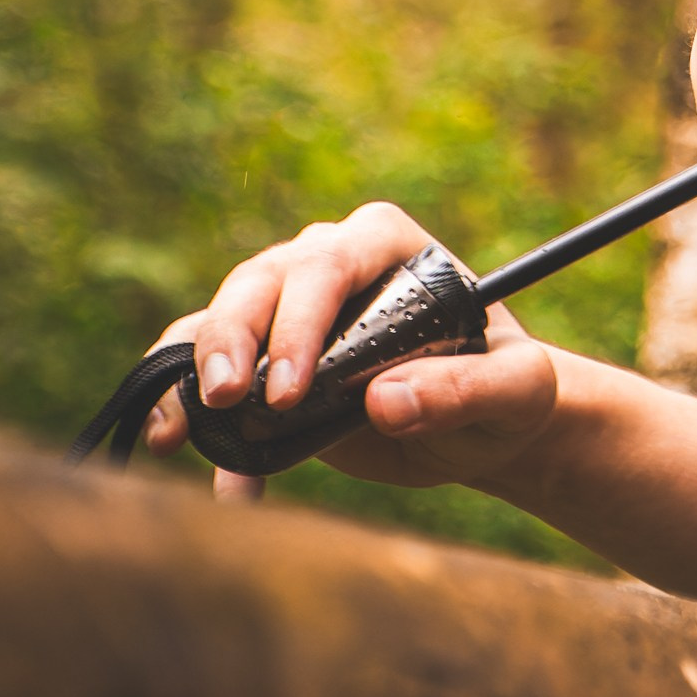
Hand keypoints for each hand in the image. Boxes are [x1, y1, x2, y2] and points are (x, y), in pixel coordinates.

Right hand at [142, 201, 559, 502]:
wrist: (479, 429)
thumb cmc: (507, 394)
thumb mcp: (516, 392)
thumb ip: (469, 390)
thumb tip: (386, 399)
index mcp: (389, 243)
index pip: (331, 263)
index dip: (303, 321)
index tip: (293, 391)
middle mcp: (330, 261)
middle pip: (261, 280)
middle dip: (234, 336)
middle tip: (229, 401)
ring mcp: (289, 308)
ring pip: (221, 315)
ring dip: (195, 371)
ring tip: (180, 434)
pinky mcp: (262, 359)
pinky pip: (203, 369)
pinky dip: (184, 407)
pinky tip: (181, 453)